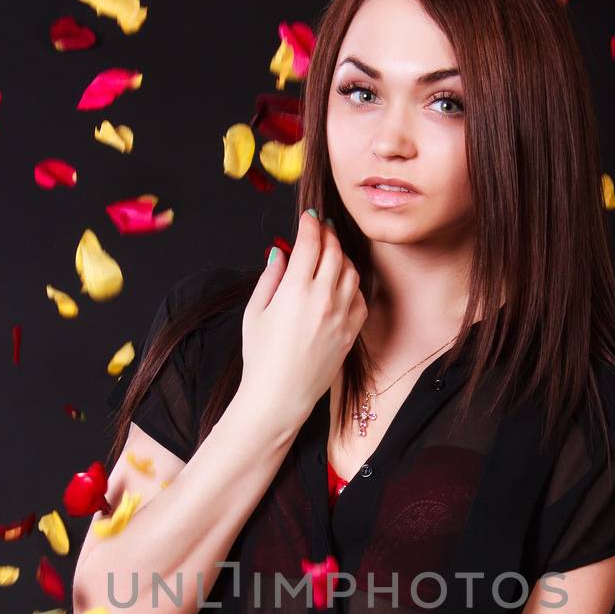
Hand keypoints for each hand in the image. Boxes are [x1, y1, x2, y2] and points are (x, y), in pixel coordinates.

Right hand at [240, 210, 367, 436]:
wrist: (280, 397)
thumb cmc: (261, 357)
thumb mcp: (255, 312)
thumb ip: (270, 277)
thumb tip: (280, 253)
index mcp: (296, 290)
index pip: (310, 242)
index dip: (310, 224)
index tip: (309, 216)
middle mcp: (323, 299)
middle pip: (334, 251)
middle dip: (328, 234)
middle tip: (322, 227)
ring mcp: (341, 316)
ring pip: (350, 271)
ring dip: (341, 256)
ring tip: (331, 252)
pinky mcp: (351, 332)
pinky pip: (359, 297)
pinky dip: (351, 283)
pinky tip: (341, 282)